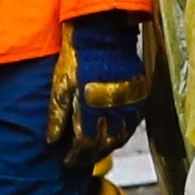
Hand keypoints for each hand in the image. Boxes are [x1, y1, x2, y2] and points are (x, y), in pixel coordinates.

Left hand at [52, 11, 150, 166]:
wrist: (104, 33)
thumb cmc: (76, 57)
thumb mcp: (61, 84)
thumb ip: (57, 115)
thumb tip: (52, 141)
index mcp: (91, 106)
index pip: (86, 143)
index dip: (77, 157)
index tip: (67, 162)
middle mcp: (115, 108)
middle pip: (106, 144)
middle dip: (92, 154)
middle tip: (80, 158)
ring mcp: (131, 102)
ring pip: (122, 136)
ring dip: (108, 146)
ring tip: (94, 149)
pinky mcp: (142, 95)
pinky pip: (134, 122)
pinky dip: (122, 132)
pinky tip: (111, 133)